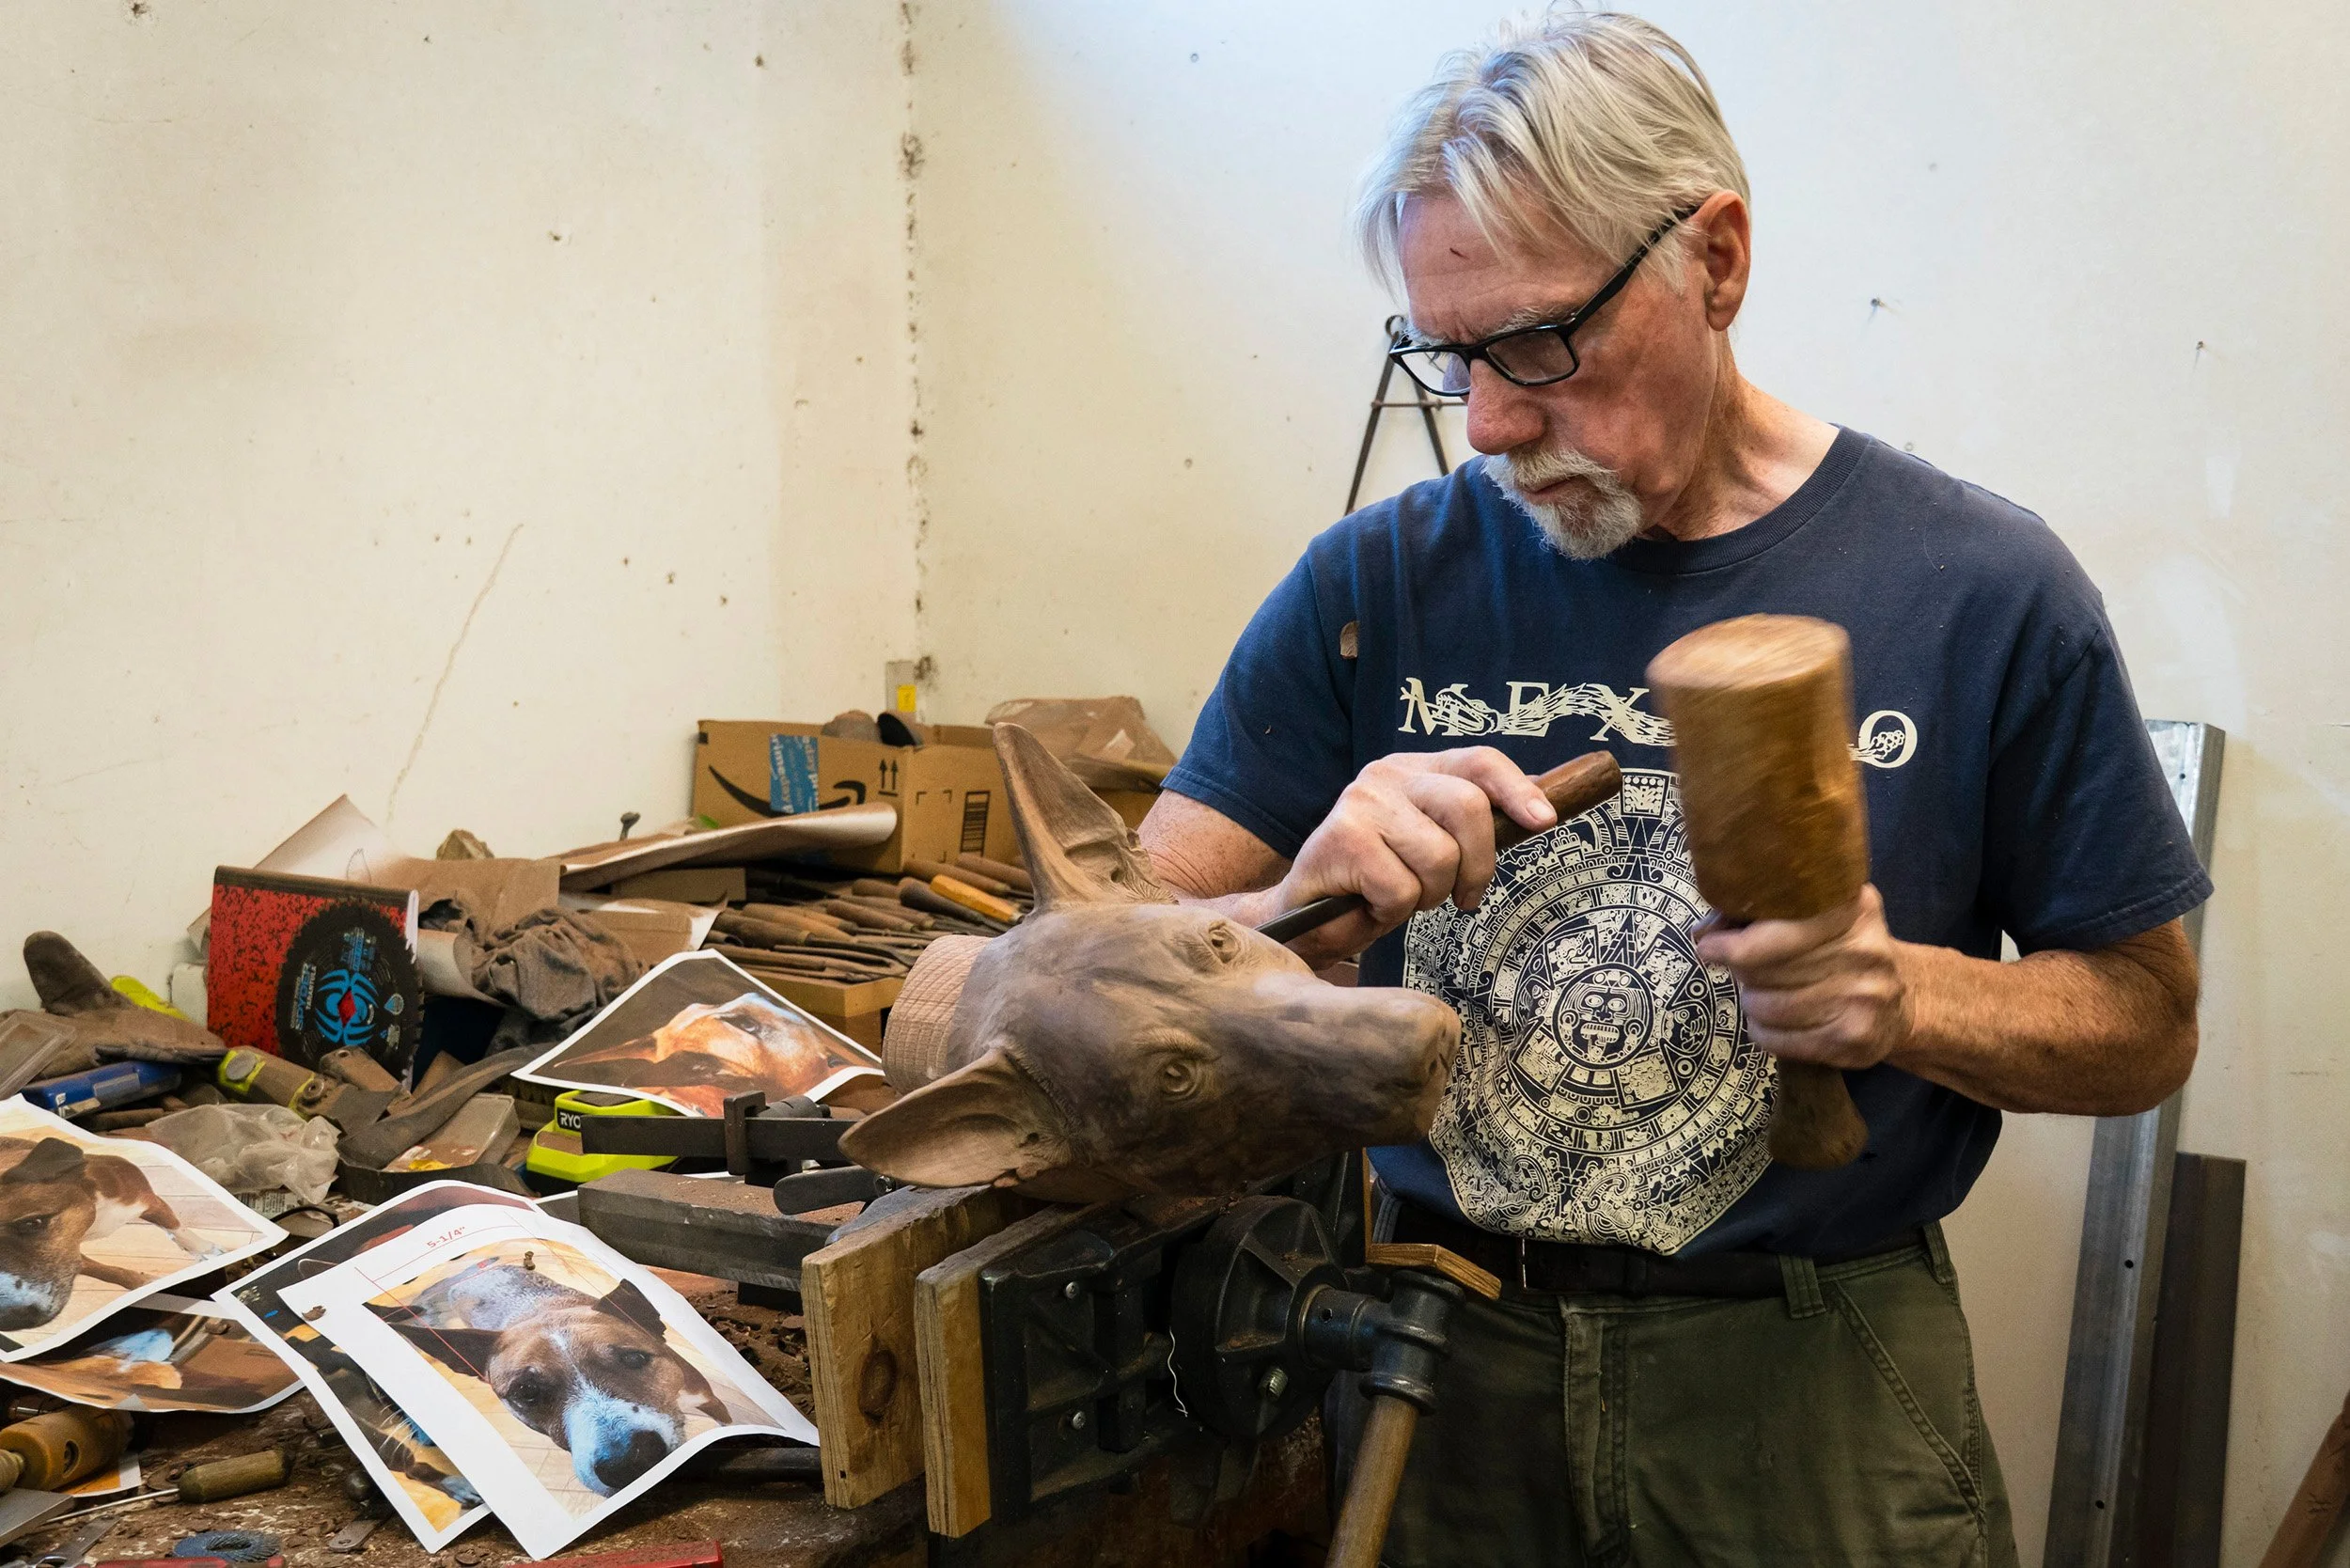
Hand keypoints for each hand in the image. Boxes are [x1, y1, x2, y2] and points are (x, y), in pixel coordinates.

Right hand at [1265, 748, 1556, 964]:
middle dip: (1477, 866)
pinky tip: (1369, 904)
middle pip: (1468, 807)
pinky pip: (1402, 889)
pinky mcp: (1342, 839)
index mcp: (1414, 770)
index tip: (1543, 822)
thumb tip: (1540, 812)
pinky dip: (1392, 912)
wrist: (1302, 914)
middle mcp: (1387, 775)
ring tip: (1398, 896)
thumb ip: (1472, 826)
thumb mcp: (1431, 845)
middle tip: (1459, 896)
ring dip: (1428, 896)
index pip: (1478, 761)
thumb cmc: (1375, 882)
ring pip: (1439, 858)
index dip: (1516, 789)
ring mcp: (1362, 803)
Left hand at [1693, 886, 1912, 1069]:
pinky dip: (1761, 1031)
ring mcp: (1863, 998)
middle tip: (1745, 973)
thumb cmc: (1842, 952)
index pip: (1775, 931)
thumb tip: (1703, 933)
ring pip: (1767, 1005)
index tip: (1709, 947)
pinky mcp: (1854, 1040)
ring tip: (1761, 996)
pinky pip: (1777, 1039)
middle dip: (1742, 972)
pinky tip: (1772, 1022)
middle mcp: (1863, 951)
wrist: (1905, 1001)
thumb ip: (1762, 915)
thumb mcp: (1818, 918)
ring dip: (1751, 1002)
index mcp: (1853, 909)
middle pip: (1764, 969)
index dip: (1732, 943)